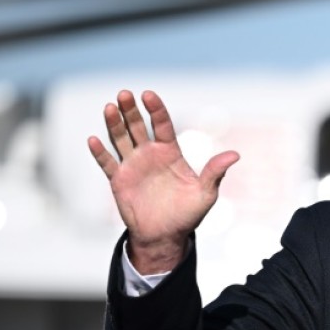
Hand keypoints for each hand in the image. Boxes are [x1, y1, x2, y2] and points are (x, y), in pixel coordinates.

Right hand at [88, 90, 238, 273]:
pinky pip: (107, 163)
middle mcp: (150, 155)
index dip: (155, 109)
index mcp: (170, 153)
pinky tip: (93, 139)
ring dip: (113, 123)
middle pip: (138, 126)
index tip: (148, 94)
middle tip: (124, 94)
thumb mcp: (205, 193)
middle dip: (130, 110)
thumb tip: (235, 155)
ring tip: (108, 107)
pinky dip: (100, 152)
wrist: (165, 236)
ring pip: (120, 139)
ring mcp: (133, 166)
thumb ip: (215, 172)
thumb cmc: (188, 214)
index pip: (162, 125)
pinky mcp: (119, 180)